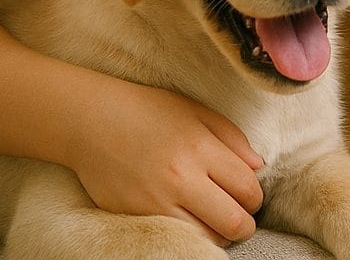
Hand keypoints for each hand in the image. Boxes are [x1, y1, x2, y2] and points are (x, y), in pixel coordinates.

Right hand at [65, 81, 264, 244]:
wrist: (92, 121)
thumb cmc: (148, 111)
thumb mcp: (197, 112)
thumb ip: (233, 139)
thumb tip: (257, 168)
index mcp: (201, 148)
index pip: (248, 188)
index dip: (255, 197)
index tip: (249, 195)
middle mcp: (181, 178)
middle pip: (233, 222)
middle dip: (245, 224)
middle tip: (241, 217)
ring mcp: (156, 202)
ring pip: (206, 238)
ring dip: (219, 234)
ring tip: (216, 221)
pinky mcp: (135, 216)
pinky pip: (177, 238)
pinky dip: (191, 236)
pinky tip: (192, 222)